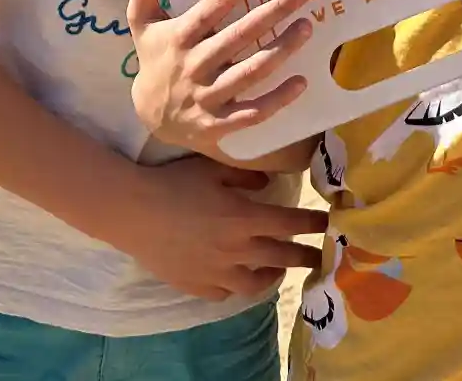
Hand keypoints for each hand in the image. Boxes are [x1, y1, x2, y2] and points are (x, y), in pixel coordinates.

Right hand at [114, 156, 328, 299]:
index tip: (329, 224)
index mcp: (244, 218)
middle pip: (282, 256)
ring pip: (256, 282)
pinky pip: (224, 293)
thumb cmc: (173, 183)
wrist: (133, 212)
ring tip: (277, 270)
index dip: (313, 224)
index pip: (291, 223)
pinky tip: (235, 279)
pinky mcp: (197, 285)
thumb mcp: (211, 168)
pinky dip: (235, 286)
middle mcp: (237, 249)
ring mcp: (217, 271)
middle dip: (305, 255)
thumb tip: (268, 182)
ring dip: (273, 275)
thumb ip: (244, 176)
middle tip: (320, 256)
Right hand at [128, 0, 313, 158]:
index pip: (216, 5)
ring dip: (281, 50)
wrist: (149, 116)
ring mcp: (207, 96)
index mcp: (180, 37)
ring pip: (250, 72)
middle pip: (239, 36)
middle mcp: (195, 65)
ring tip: (307, 26)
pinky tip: (302, 81)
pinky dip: (278, 99)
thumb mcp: (142, 22)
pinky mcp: (219, 123)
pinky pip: (253, 112)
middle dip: (272, 12)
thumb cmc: (154, 59)